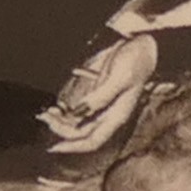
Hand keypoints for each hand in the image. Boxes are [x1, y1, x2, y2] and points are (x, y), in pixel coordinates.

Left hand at [38, 32, 158, 153]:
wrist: (144, 44)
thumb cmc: (136, 60)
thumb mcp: (120, 77)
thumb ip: (101, 95)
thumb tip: (80, 111)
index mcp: (116, 116)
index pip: (92, 140)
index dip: (74, 146)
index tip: (55, 146)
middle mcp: (108, 114)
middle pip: (82, 133)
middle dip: (62, 130)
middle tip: (45, 119)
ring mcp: (103, 104)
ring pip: (79, 122)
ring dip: (62, 121)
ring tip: (47, 114)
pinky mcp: (98, 93)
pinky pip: (80, 108)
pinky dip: (66, 110)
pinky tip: (56, 106)